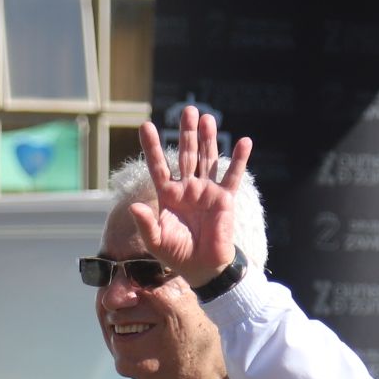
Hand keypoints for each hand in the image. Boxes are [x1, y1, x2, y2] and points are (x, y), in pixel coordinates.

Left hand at [133, 105, 250, 289]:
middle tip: (187, 110)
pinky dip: (239, 160)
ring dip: (208, 138)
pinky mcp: (225, 198)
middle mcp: (187, 188)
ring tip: (207, 118)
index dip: (152, 147)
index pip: (158, 166)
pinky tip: (244, 141)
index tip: (145, 125)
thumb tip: (134, 207)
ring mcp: (207, 191)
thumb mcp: (156, 241)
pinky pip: (232, 176)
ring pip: (207, 158)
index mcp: (168, 195)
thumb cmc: (178, 255)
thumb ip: (145, 224)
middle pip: (186, 154)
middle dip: (186, 133)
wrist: (204, 268)